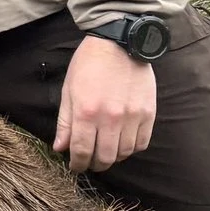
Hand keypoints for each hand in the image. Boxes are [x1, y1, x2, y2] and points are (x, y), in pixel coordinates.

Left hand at [54, 35, 157, 172]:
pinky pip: (142, 142)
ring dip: (113, 158)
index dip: (77, 164)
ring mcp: (132, 116)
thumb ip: (65, 122)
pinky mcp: (148, 113)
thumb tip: (60, 148)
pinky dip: (132, 149)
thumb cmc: (88, 65)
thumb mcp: (68, 91)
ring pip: (124, 153)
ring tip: (105, 153)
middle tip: (90, 163)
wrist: (118, 43)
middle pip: (104, 157)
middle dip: (95, 165)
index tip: (75, 167)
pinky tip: (123, 144)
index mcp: (86, 112)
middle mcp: (110, 118)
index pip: (81, 151)